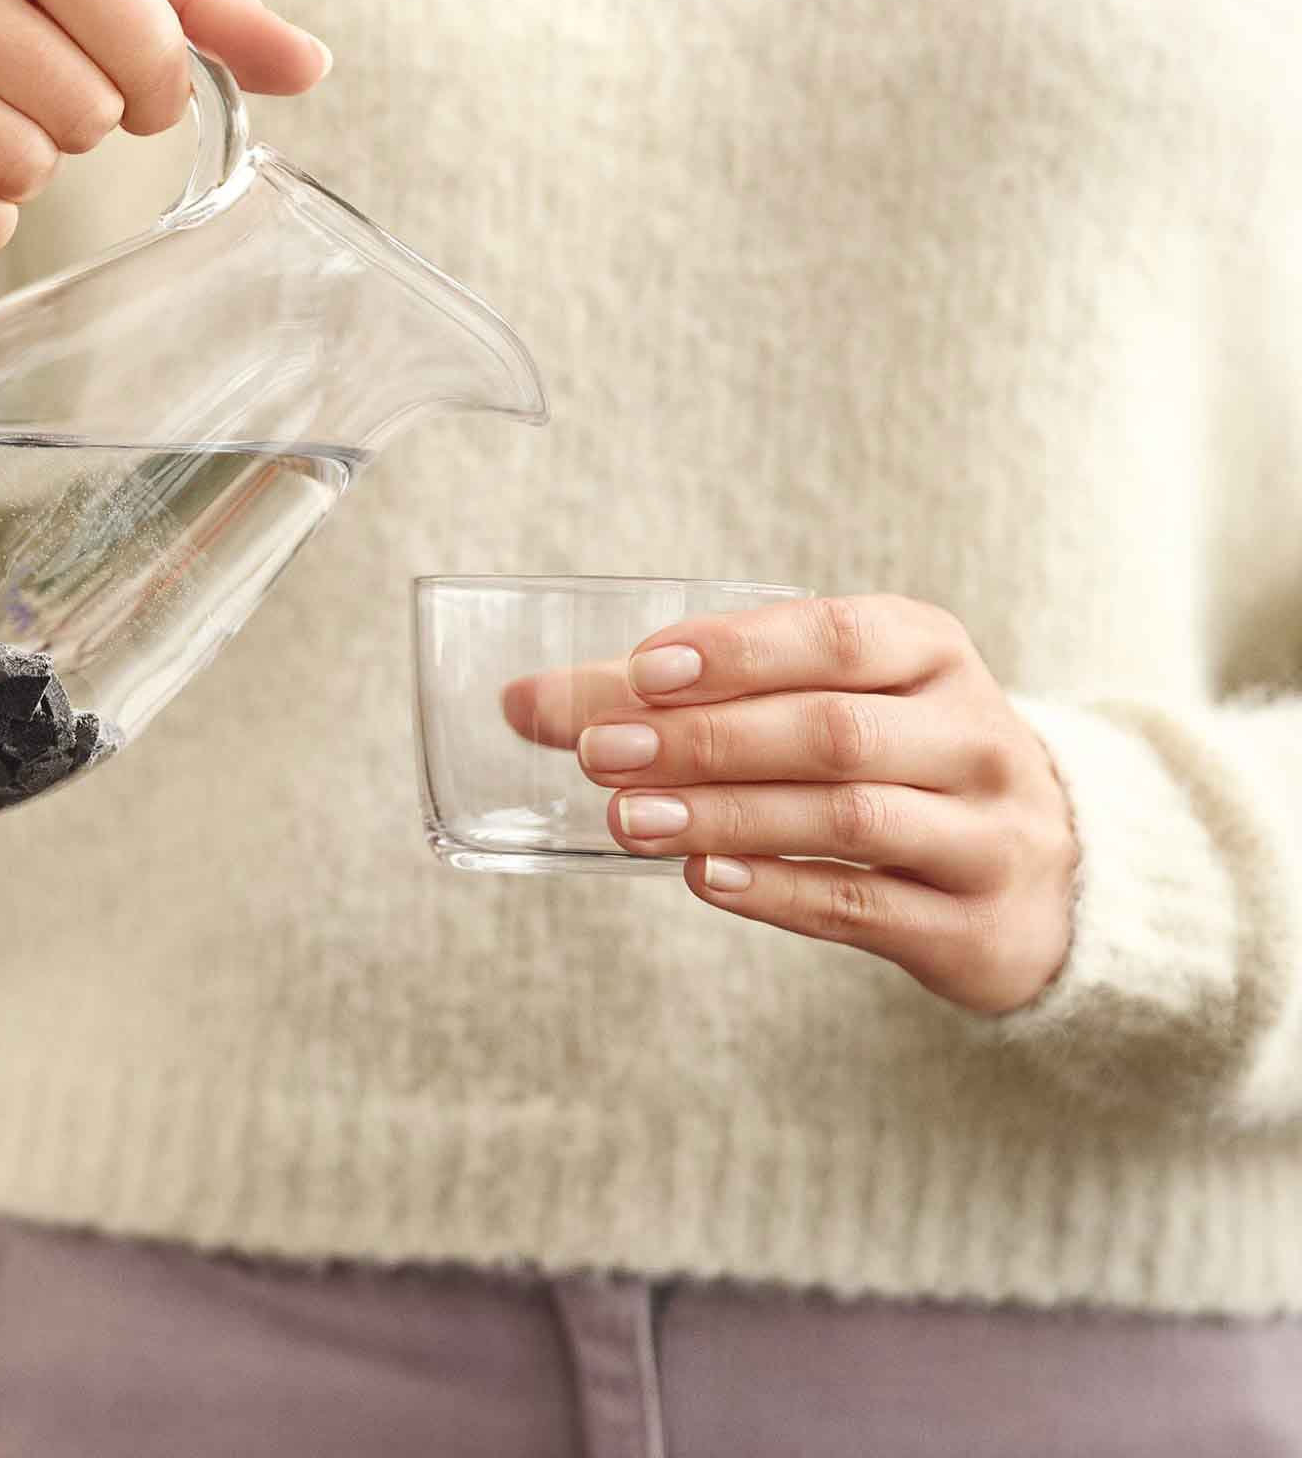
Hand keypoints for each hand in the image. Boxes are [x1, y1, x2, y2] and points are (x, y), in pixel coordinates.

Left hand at [505, 595, 1078, 1013]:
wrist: (1042, 877)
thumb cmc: (889, 760)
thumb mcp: (817, 701)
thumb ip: (678, 699)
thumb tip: (520, 703)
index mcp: (930, 652)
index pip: (838, 636)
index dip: (740, 651)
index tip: (642, 669)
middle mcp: (973, 734)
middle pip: (831, 730)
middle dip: (705, 740)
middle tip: (597, 752)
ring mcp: (987, 833)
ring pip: (848, 817)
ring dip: (724, 815)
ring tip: (624, 819)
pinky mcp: (975, 926)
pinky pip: (866, 903)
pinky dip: (778, 890)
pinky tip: (702, 879)